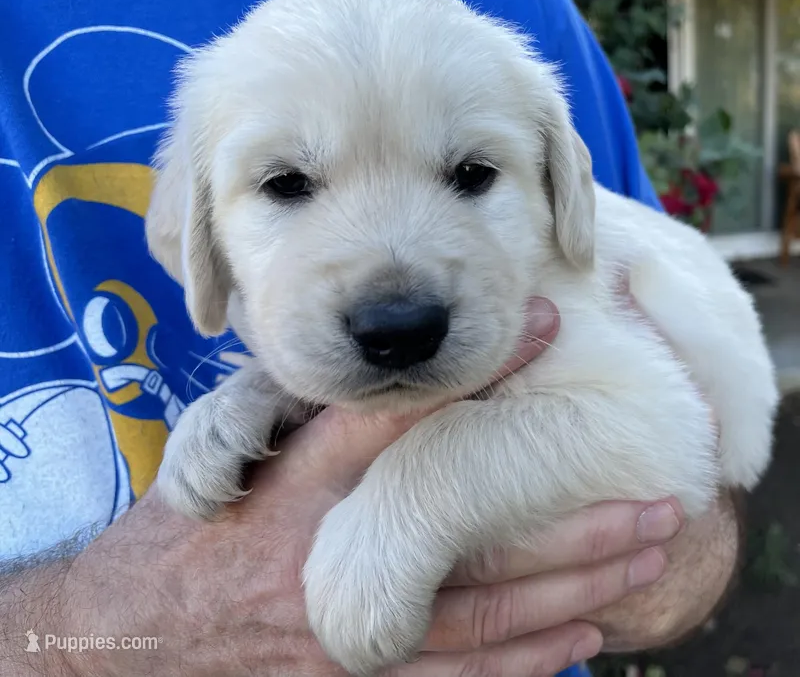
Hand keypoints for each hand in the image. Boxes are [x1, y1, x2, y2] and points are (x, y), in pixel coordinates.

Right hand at [50, 297, 612, 676]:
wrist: (127, 631)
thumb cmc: (184, 533)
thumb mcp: (228, 456)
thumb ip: (301, 419)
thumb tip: (379, 371)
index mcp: (297, 485)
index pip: (398, 417)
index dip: (475, 376)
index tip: (542, 331)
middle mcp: (330, 557)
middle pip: (472, 539)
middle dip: (569, 523)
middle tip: (652, 500)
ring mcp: (344, 630)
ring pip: (481, 619)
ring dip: (569, 592)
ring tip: (641, 563)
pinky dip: (522, 663)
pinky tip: (581, 636)